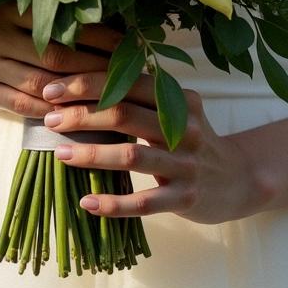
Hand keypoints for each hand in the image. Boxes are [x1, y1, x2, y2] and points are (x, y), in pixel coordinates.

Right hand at [0, 3, 121, 118]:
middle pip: (53, 56)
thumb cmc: (13, 36)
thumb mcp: (28, 20)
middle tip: (123, 76)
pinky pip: (24, 106)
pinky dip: (53, 111)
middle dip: (92, 67)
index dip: (97, 37)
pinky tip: (76, 113)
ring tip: (107, 97)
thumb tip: (119, 23)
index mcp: (7, 7)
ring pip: (40, 84)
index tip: (126, 46)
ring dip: (76, 93)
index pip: (61, 25)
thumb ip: (59, 20)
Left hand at [40, 70, 263, 224]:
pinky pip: (144, 203)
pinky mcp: (185, 199)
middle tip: (50, 119)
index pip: (128, 84)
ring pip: (131, 157)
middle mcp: (185, 127)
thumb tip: (79, 88)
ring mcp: (186, 164)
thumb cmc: (191, 141)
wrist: (238, 180)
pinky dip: (113, 204)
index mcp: (178, 99)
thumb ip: (139, 99)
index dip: (88, 84)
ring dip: (91, 153)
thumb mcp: (176, 111)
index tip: (53, 90)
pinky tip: (87, 202)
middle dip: (82, 115)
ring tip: (59, 152)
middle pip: (126, 115)